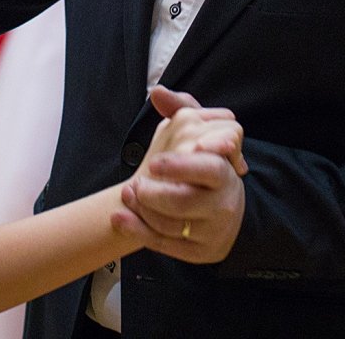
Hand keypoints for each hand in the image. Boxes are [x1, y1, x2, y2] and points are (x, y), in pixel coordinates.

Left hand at [112, 87, 247, 263]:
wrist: (225, 209)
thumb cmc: (207, 167)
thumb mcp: (201, 134)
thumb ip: (182, 109)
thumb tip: (157, 92)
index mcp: (225, 173)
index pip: (208, 169)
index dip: (181, 166)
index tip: (153, 164)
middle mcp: (223, 205)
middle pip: (184, 201)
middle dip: (154, 192)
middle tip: (136, 181)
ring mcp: (211, 231)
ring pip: (171, 225)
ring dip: (142, 210)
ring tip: (126, 193)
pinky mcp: (199, 252)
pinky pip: (164, 245)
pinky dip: (137, 232)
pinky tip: (119, 218)